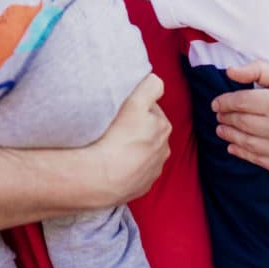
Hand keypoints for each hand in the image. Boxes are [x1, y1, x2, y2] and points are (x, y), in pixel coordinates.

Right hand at [83, 74, 170, 206]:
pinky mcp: (140, 186)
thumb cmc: (120, 138)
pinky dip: (127, 168)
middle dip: (137, 130)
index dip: (138, 109)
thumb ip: (151, 87)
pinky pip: (135, 172)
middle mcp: (163, 150)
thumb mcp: (136, 103)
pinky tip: (114, 164)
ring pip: (143, 153)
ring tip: (113, 147)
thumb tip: (156, 81)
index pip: (152, 112)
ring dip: (132, 149)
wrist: (105, 176)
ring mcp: (152, 170)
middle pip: (149, 133)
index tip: (125, 112)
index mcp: (164, 128)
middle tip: (117, 129)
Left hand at [212, 61, 268, 175]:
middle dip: (225, 118)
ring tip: (221, 129)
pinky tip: (233, 147)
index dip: (224, 102)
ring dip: (229, 135)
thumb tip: (229, 72)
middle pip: (240, 122)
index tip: (216, 103)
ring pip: (245, 142)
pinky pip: (258, 160)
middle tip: (218, 115)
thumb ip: (259, 71)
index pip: (239, 102)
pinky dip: (242, 153)